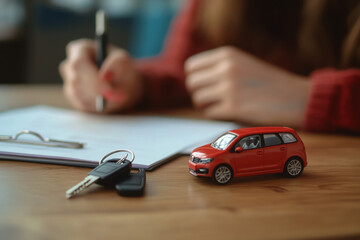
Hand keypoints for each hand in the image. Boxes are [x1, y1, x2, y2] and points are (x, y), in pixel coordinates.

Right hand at [59, 39, 143, 112]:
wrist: (123, 82)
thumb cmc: (122, 67)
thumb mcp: (125, 60)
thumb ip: (118, 64)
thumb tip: (105, 76)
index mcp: (80, 50)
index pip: (79, 64)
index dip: (93, 79)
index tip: (111, 89)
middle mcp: (70, 65)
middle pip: (76, 81)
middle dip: (99, 92)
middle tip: (120, 97)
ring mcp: (69, 82)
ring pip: (79, 95)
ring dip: (99, 99)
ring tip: (118, 96)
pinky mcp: (73, 97)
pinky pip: (82, 104)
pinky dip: (97, 105)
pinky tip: (108, 99)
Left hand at [185, 46, 309, 127]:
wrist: (296, 97)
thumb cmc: (268, 83)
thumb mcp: (243, 63)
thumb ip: (219, 67)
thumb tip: (191, 80)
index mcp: (227, 54)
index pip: (191, 67)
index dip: (195, 79)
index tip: (205, 87)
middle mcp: (226, 68)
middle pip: (191, 84)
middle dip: (198, 94)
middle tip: (212, 99)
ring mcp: (229, 88)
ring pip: (197, 100)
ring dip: (206, 106)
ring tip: (222, 106)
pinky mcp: (234, 107)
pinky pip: (208, 113)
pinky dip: (216, 115)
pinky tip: (231, 113)